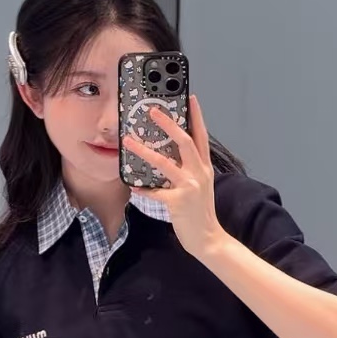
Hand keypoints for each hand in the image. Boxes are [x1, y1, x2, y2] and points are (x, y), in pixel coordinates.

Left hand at [122, 94, 224, 259]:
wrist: (208, 239)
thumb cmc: (200, 212)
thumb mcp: (199, 186)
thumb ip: (188, 170)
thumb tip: (168, 156)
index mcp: (204, 168)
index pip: (201, 136)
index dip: (196, 116)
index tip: (189, 98)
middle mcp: (199, 173)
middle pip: (185, 142)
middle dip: (169, 124)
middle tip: (153, 110)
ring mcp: (190, 187)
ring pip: (165, 163)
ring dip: (144, 151)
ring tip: (128, 141)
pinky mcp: (178, 202)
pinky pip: (156, 192)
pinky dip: (144, 188)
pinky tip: (133, 185)